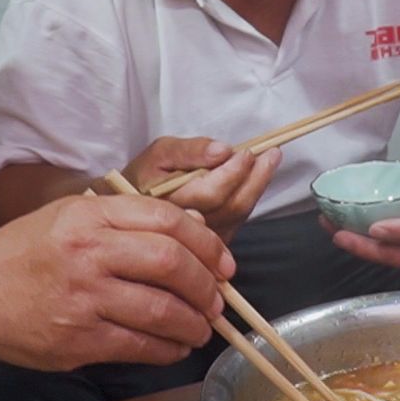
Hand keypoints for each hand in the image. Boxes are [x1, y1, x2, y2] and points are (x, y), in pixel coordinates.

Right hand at [0, 194, 232, 370]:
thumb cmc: (26, 253)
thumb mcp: (72, 217)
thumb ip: (127, 222)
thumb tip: (195, 237)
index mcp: (91, 216)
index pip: (167, 221)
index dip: (207, 245)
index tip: (223, 264)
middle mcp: (88, 253)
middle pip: (171, 263)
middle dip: (206, 286)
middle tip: (216, 301)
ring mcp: (83, 298)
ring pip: (161, 311)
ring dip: (193, 323)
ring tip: (201, 328)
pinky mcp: (77, 340)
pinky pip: (138, 346)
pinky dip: (167, 349)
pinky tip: (174, 347)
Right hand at [129, 140, 278, 244]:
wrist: (127, 215)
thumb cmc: (143, 179)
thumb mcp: (159, 154)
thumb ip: (189, 151)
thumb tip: (222, 151)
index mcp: (169, 204)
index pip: (210, 193)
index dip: (232, 173)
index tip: (247, 152)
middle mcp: (185, 228)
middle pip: (229, 207)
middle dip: (255, 178)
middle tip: (272, 153)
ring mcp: (198, 243)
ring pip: (236, 217)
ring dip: (256, 188)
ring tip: (269, 161)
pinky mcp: (207, 249)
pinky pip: (235, 225)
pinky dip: (248, 201)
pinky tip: (255, 181)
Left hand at [325, 141, 399, 268]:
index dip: (399, 232)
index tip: (375, 228)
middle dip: (369, 249)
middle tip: (341, 236)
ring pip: (386, 254)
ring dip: (358, 247)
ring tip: (332, 229)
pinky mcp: (399, 241)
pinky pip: (378, 247)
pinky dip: (356, 240)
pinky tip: (334, 226)